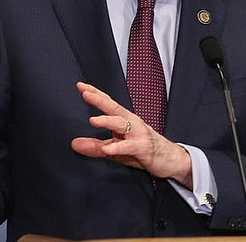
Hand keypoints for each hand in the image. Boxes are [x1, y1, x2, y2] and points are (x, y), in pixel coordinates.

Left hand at [70, 82, 192, 187]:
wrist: (171, 160)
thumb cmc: (143, 150)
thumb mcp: (116, 150)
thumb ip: (96, 146)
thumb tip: (74, 144)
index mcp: (124, 120)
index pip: (108, 103)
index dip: (95, 94)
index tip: (80, 85)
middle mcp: (131, 123)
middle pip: (114, 108)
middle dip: (100, 100)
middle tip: (85, 93)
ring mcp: (138, 134)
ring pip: (122, 124)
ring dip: (107, 121)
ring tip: (93, 120)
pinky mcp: (144, 147)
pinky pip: (130, 146)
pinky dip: (118, 147)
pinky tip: (107, 148)